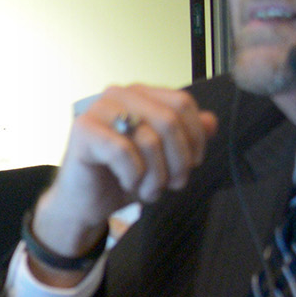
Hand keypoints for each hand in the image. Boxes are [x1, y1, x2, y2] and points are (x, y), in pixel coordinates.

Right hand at [30, 86, 218, 260]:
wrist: (85, 202)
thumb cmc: (123, 176)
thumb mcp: (164, 158)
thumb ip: (187, 136)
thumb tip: (212, 121)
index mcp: (141, 94)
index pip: (182, 103)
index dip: (195, 137)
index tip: (192, 164)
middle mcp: (119, 94)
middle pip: (170, 120)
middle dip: (179, 161)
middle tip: (174, 185)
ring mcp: (99, 110)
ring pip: (149, 139)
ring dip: (156, 176)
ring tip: (150, 191)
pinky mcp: (83, 130)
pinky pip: (123, 152)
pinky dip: (133, 176)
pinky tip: (128, 184)